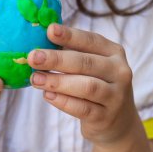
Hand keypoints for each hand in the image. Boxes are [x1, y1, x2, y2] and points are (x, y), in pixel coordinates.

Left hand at [28, 23, 136, 145]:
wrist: (118, 121)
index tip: (49, 30)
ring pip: (86, 86)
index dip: (69, 35)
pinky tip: (47, 95)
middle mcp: (119, 71)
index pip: (90, 40)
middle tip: (33, 57)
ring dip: (57, 82)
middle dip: (57, 59)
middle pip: (85, 63)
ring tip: (35, 79)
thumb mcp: (90, 64)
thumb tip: (38, 42)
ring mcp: (115, 96)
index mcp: (113, 52)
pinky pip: (83, 108)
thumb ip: (70, 52)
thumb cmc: (95, 82)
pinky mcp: (107, 117)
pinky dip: (63, 101)